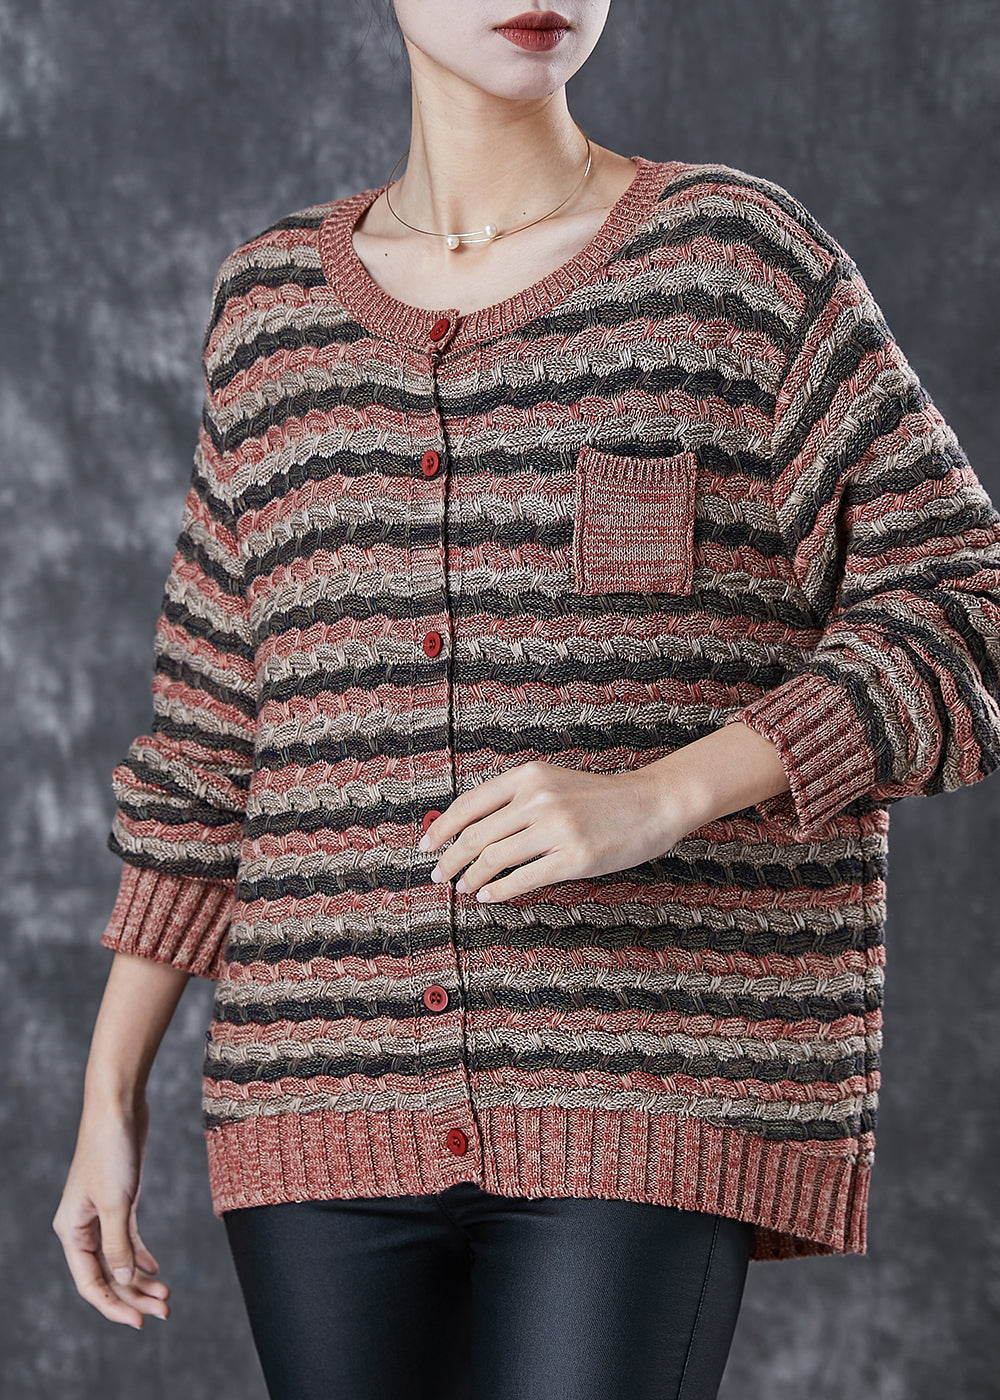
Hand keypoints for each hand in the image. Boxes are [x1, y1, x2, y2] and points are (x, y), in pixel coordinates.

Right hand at [52, 1097, 169, 1329]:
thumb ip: (118, 1243)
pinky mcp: (120, 1201)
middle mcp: (82, 1226)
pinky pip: (128, 1239)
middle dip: (134, 1296)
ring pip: (119, 1259)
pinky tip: (156, 1270)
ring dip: (141, 1279)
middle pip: (107, 1275)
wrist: (118, 1107)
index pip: (90, 1282)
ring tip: (166, 1297)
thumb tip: (124, 1280)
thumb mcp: (116, 1200)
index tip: (140, 1322)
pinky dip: (141, 1256)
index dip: (114, 1305)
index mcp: (71, 1230)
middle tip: (165, 1312)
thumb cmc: (111, 1150)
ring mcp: (101, 1214)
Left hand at [417, 759, 694, 903]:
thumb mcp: (552, 783)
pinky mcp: (575, 858)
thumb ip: (514, 800)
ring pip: (494, 858)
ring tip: (464, 888)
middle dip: (451, 860)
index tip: (426, 846)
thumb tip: (468, 829)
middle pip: (476, 835)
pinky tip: (489, 896)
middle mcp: (538, 799)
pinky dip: (499, 890)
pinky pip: (524, 879)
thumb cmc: (598, 798)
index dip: (442, 828)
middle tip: (439, 875)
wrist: (650, 804)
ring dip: (471, 878)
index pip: (469, 804)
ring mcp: (557, 829)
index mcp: (528, 777)